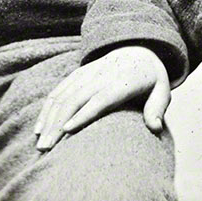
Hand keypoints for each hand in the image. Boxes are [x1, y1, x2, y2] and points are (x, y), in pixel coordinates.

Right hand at [34, 45, 171, 150]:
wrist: (137, 51)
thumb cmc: (150, 79)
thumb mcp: (162, 91)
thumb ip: (157, 109)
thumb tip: (156, 128)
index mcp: (123, 82)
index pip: (100, 99)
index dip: (83, 114)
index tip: (68, 130)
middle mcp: (101, 76)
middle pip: (75, 100)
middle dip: (58, 124)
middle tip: (47, 148)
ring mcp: (86, 74)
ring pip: (62, 97)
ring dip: (49, 120)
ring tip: (41, 144)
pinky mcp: (76, 75)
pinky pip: (57, 91)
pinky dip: (47, 110)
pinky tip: (40, 128)